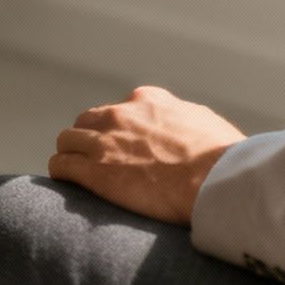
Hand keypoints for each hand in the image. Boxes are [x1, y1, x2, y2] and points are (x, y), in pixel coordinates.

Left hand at [49, 86, 245, 225]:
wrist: (216, 181)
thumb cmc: (223, 159)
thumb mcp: (204, 123)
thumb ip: (184, 120)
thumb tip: (186, 128)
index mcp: (148, 100)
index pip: (119, 108)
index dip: (118, 129)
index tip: (122, 145)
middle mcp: (121, 115)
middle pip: (88, 121)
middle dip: (90, 139)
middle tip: (97, 161)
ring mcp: (104, 141)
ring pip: (68, 140)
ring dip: (71, 154)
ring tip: (76, 172)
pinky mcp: (94, 171)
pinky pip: (61, 166)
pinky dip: (62, 173)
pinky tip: (68, 183)